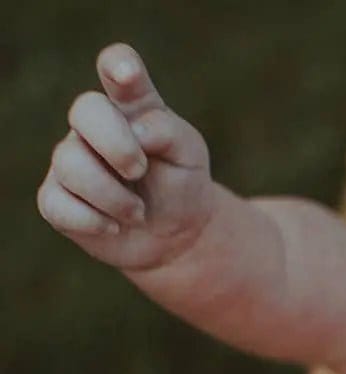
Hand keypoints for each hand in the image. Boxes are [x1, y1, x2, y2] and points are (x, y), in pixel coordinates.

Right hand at [38, 43, 214, 271]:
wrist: (177, 237)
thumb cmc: (181, 186)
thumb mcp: (188, 156)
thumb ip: (166, 132)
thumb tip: (136, 131)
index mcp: (132, 107)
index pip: (118, 68)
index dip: (118, 66)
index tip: (127, 76)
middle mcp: (95, 127)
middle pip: (85, 110)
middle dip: (117, 146)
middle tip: (139, 171)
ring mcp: (71, 160)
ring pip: (70, 163)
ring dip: (114, 198)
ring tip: (139, 213)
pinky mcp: (58, 199)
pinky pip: (58, 204)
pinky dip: (93, 222)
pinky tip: (114, 226)